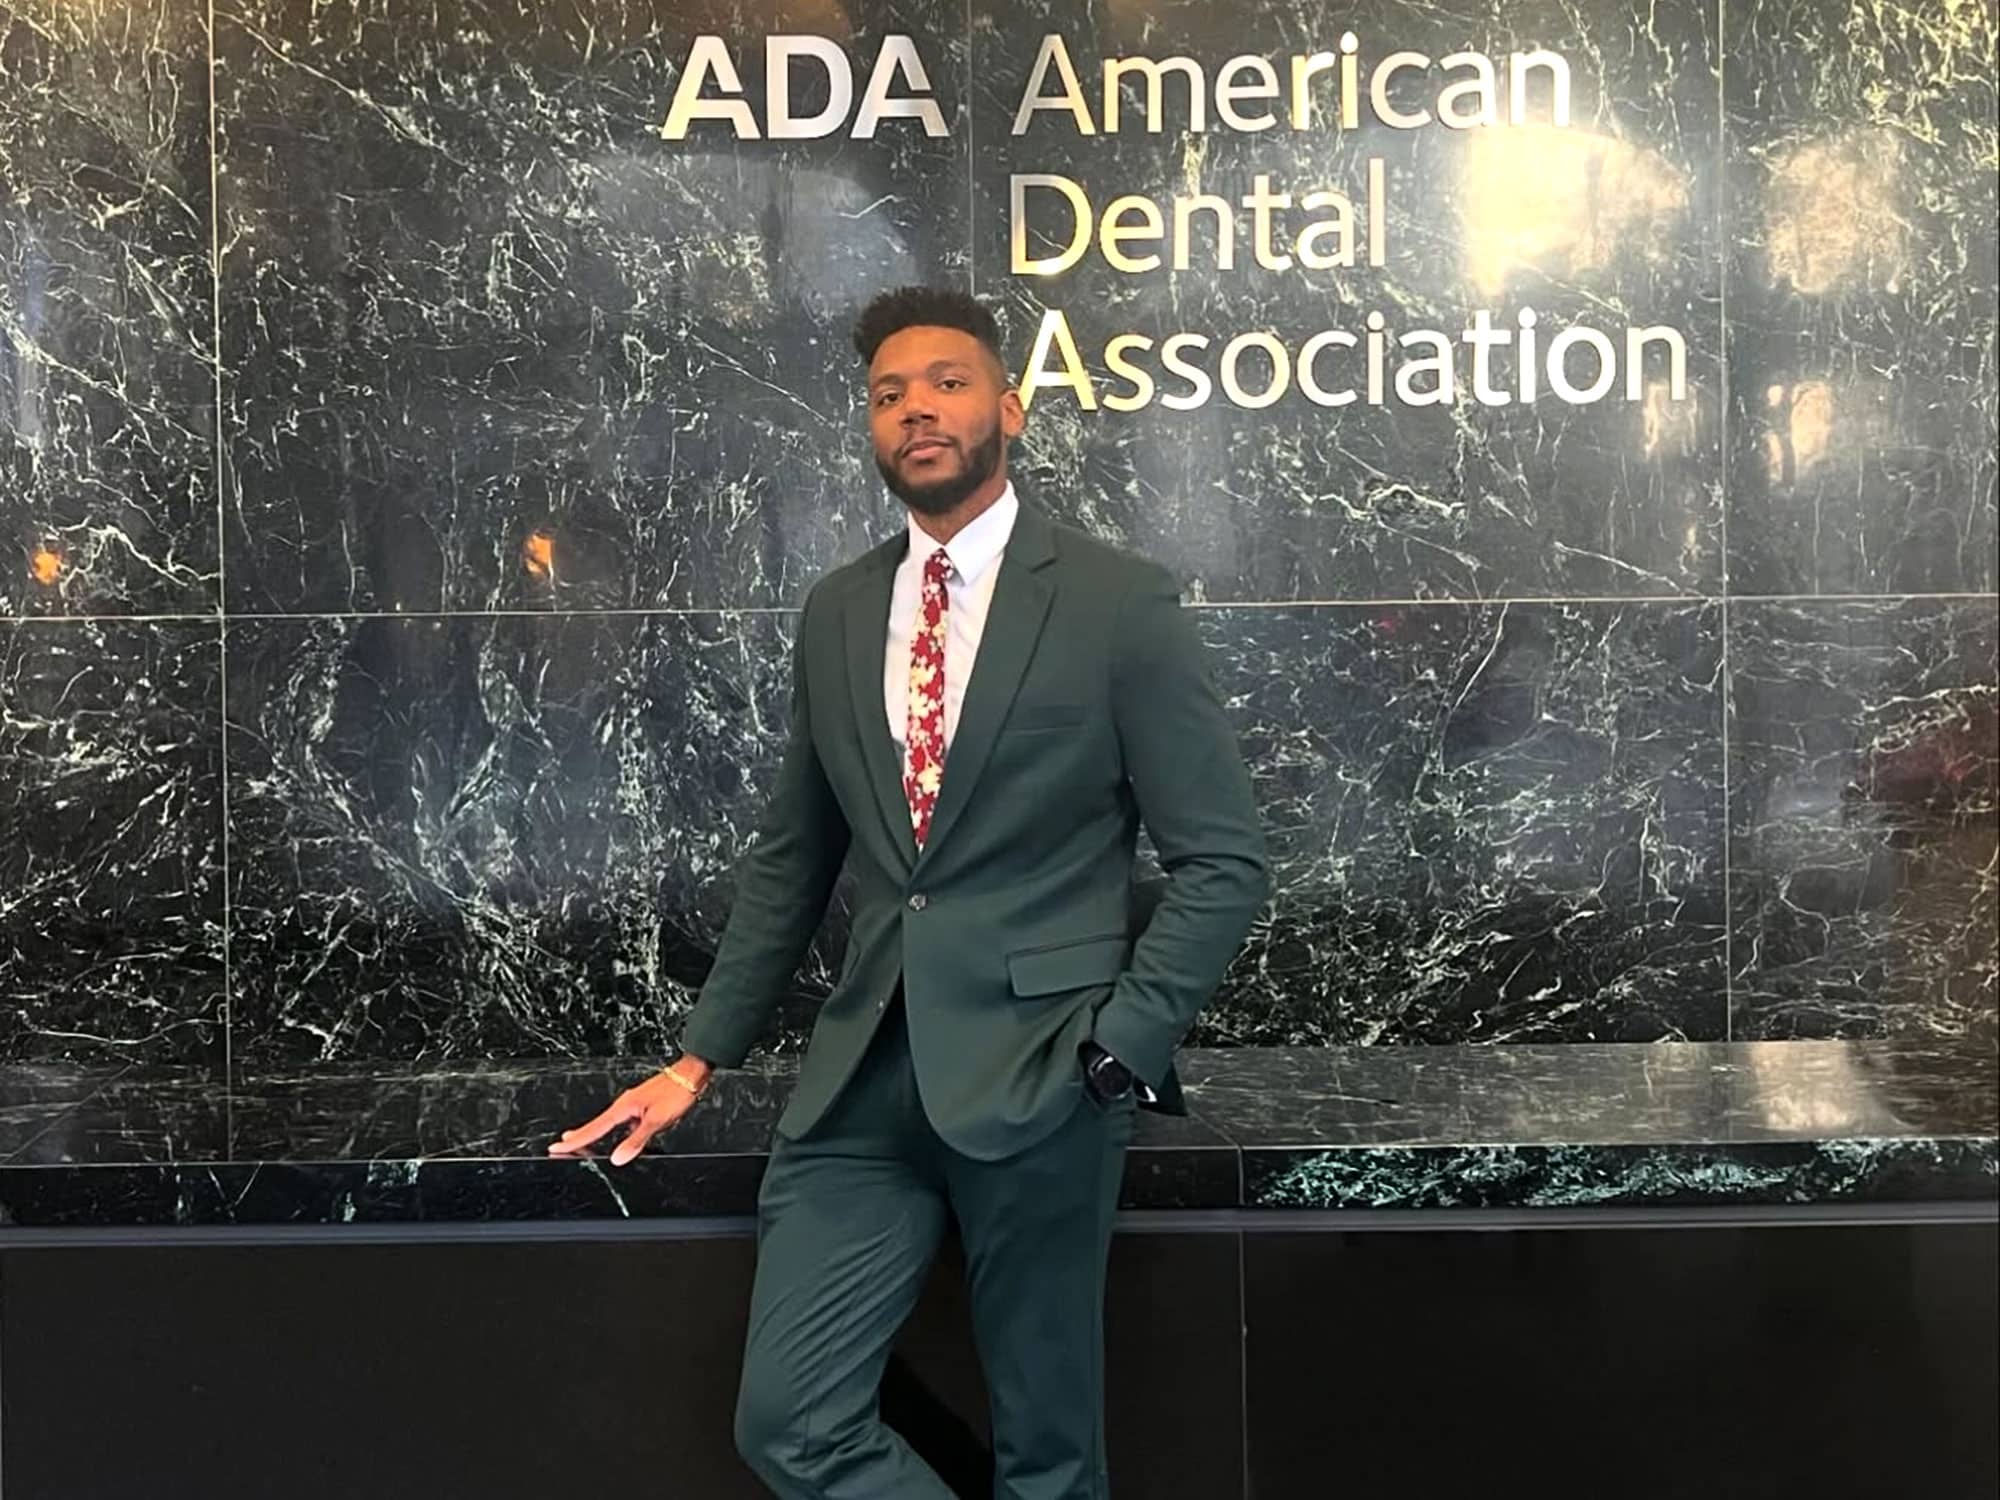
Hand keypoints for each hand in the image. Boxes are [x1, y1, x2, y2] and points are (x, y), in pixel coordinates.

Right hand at [547, 1059, 710, 1166]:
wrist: (692, 1073)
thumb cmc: (676, 1092)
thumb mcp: (657, 1120)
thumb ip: (636, 1140)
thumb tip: (617, 1158)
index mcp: (624, 1107)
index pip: (594, 1128)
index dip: (575, 1140)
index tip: (556, 1146)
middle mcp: (625, 1104)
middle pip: (597, 1125)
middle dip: (578, 1135)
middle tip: (560, 1144)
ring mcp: (633, 1104)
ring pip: (610, 1123)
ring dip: (595, 1132)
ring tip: (579, 1140)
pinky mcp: (643, 1104)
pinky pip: (623, 1121)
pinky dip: (615, 1130)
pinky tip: (619, 1136)